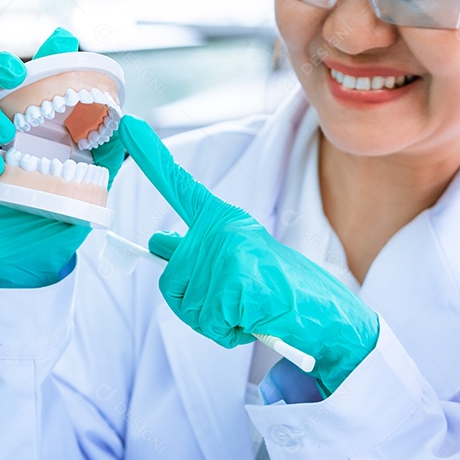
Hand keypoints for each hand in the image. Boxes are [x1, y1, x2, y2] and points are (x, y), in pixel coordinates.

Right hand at [0, 29, 125, 287]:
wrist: (27, 264)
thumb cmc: (53, 214)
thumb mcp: (88, 181)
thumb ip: (104, 149)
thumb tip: (125, 117)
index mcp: (26, 119)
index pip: (28, 77)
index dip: (41, 53)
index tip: (62, 39)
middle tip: (16, 75)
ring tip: (3, 130)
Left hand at [118, 115, 378, 393]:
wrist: (329, 314)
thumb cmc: (281, 289)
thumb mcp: (235, 261)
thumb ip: (196, 252)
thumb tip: (155, 241)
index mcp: (223, 219)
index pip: (180, 186)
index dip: (152, 157)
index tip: (130, 126)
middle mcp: (223, 229)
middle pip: (171, 282)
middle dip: (198, 307)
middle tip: (239, 302)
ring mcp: (229, 254)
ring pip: (188, 309)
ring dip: (216, 323)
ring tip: (251, 310)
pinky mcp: (237, 284)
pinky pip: (212, 324)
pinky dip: (232, 333)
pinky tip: (258, 319)